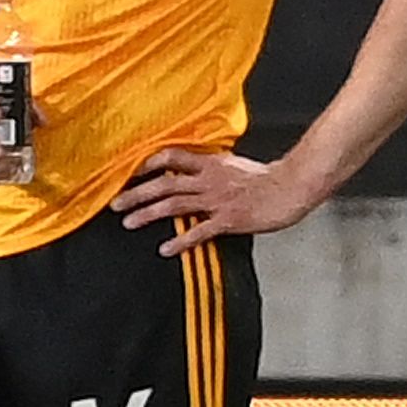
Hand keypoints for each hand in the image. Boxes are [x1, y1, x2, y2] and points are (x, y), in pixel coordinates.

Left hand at [115, 145, 324, 255]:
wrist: (291, 187)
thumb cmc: (267, 177)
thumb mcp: (234, 164)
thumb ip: (212, 166)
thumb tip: (194, 166)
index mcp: (210, 163)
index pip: (170, 157)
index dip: (146, 164)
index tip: (126, 172)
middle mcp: (208, 180)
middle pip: (164, 184)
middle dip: (136, 194)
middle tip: (115, 204)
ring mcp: (216, 200)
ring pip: (174, 205)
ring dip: (148, 214)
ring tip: (128, 223)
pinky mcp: (227, 220)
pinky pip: (199, 231)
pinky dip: (181, 241)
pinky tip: (165, 249)